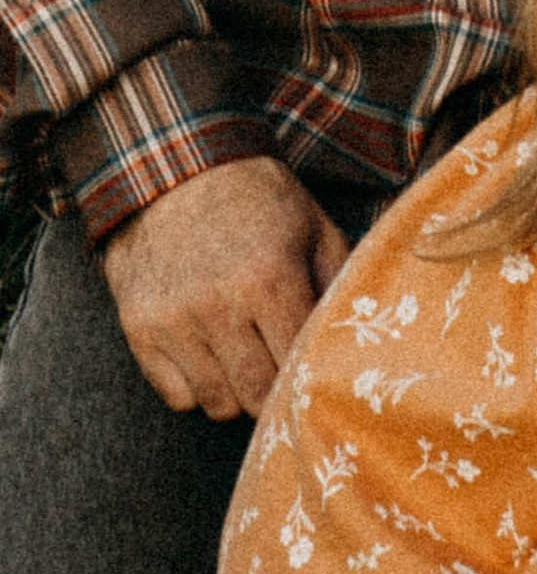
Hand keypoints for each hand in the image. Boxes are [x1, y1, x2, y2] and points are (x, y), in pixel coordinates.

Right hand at [99, 155, 352, 420]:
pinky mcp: (138, 329)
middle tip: (282, 372)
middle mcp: (217, 306)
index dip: (311, 375)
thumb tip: (359, 340)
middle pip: (256, 396)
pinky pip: (176, 395)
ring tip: (246, 358)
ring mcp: (173, 321)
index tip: (316, 371)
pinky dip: (197, 387)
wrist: (176, 170)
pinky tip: (210, 354)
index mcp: (270, 279)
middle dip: (276, 393)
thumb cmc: (257, 200)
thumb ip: (339, 283)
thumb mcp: (313, 226)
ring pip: (216, 403)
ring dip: (237, 392)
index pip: (297, 366)